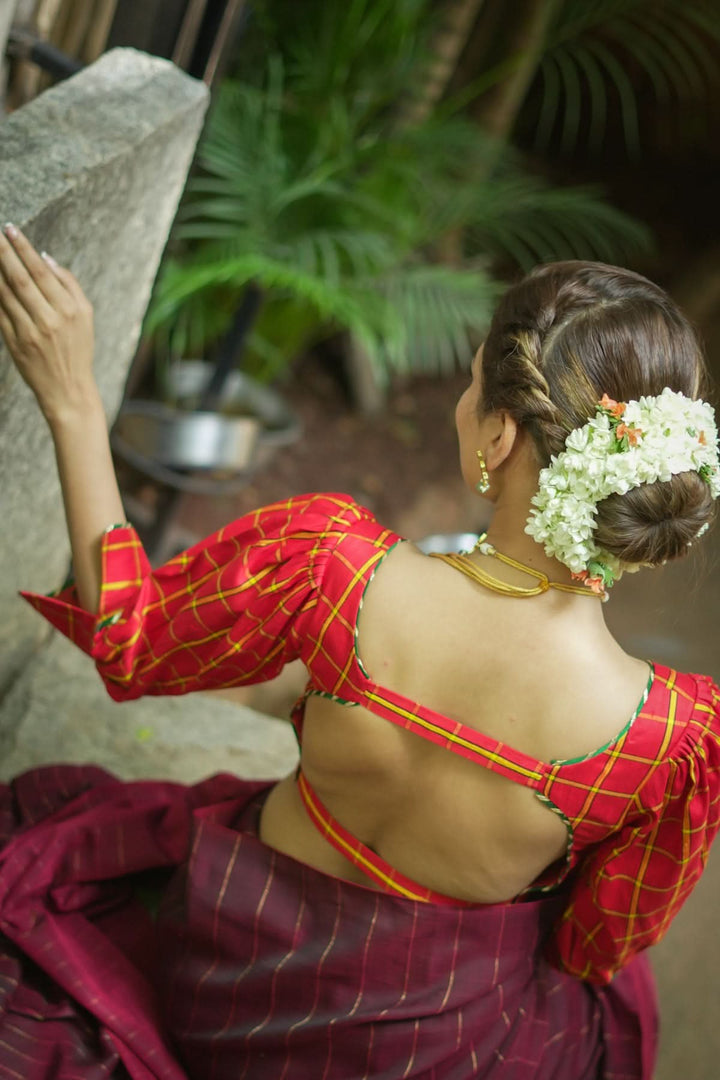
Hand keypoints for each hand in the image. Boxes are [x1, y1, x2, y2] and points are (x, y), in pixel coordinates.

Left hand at [0, 224, 96, 422]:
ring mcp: (31, 332)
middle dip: (4, 253)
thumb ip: (69, 285)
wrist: (68, 389)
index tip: (11, 230)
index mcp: (70, 310)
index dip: (24, 249)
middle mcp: (50, 320)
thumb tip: (46, 258)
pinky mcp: (15, 344)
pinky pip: (0, 312)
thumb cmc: (78, 349)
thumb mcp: (86, 317)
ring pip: (7, 294)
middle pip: (21, 279)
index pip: (42, 272)